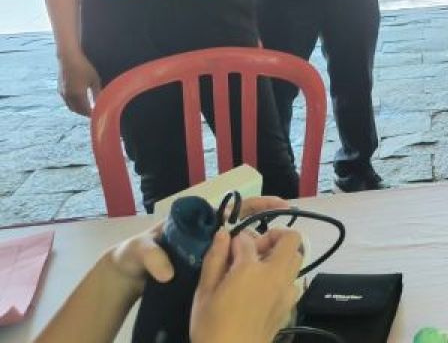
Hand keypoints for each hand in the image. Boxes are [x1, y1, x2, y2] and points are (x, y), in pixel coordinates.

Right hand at [58, 50, 100, 116]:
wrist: (68, 57)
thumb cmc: (84, 67)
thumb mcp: (94, 80)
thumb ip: (98, 93)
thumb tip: (102, 103)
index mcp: (77, 95)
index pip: (85, 110)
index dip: (92, 114)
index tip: (99, 116)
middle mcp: (68, 96)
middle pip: (77, 110)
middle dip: (85, 113)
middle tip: (94, 114)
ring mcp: (62, 93)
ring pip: (71, 106)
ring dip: (79, 109)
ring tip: (88, 108)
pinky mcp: (60, 89)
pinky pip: (67, 101)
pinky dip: (74, 103)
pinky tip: (80, 100)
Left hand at [105, 195, 291, 289]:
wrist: (126, 276)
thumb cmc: (132, 255)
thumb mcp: (139, 250)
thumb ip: (153, 256)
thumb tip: (167, 272)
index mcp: (197, 221)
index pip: (234, 207)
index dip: (259, 204)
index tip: (281, 205)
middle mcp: (206, 234)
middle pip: (243, 227)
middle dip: (266, 229)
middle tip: (287, 239)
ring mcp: (207, 252)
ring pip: (239, 248)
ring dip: (257, 251)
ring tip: (275, 258)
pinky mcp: (205, 270)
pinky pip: (229, 265)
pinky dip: (243, 268)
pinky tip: (256, 275)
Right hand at [189, 228, 303, 342]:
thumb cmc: (211, 327)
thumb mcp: (204, 292)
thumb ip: (214, 259)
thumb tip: (224, 233)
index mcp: (251, 268)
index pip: (248, 239)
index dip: (236, 240)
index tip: (227, 250)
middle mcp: (275, 274)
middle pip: (291, 239)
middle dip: (274, 238)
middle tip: (253, 252)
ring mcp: (287, 290)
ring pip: (297, 259)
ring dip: (282, 256)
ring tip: (259, 270)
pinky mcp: (290, 305)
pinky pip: (295, 281)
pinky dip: (284, 277)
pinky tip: (265, 289)